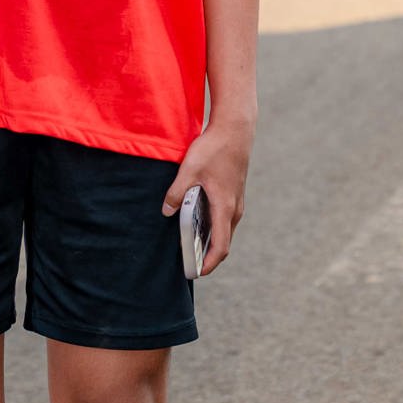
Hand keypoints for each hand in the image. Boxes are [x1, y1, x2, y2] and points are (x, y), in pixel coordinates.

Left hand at [162, 108, 255, 275]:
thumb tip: (166, 211)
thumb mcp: (189, 169)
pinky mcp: (234, 194)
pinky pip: (224, 219)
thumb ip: (176, 192)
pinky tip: (195, 223)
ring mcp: (236, 202)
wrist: (235, 129)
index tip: (195, 273)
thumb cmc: (214, 148)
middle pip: (223, 242)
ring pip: (224, 230)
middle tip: (187, 263)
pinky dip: (212, 227)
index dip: (208, 263)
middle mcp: (234, 209)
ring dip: (210, 241)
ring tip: (189, 246)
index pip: (220, 247)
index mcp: (225, 207)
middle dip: (206, 256)